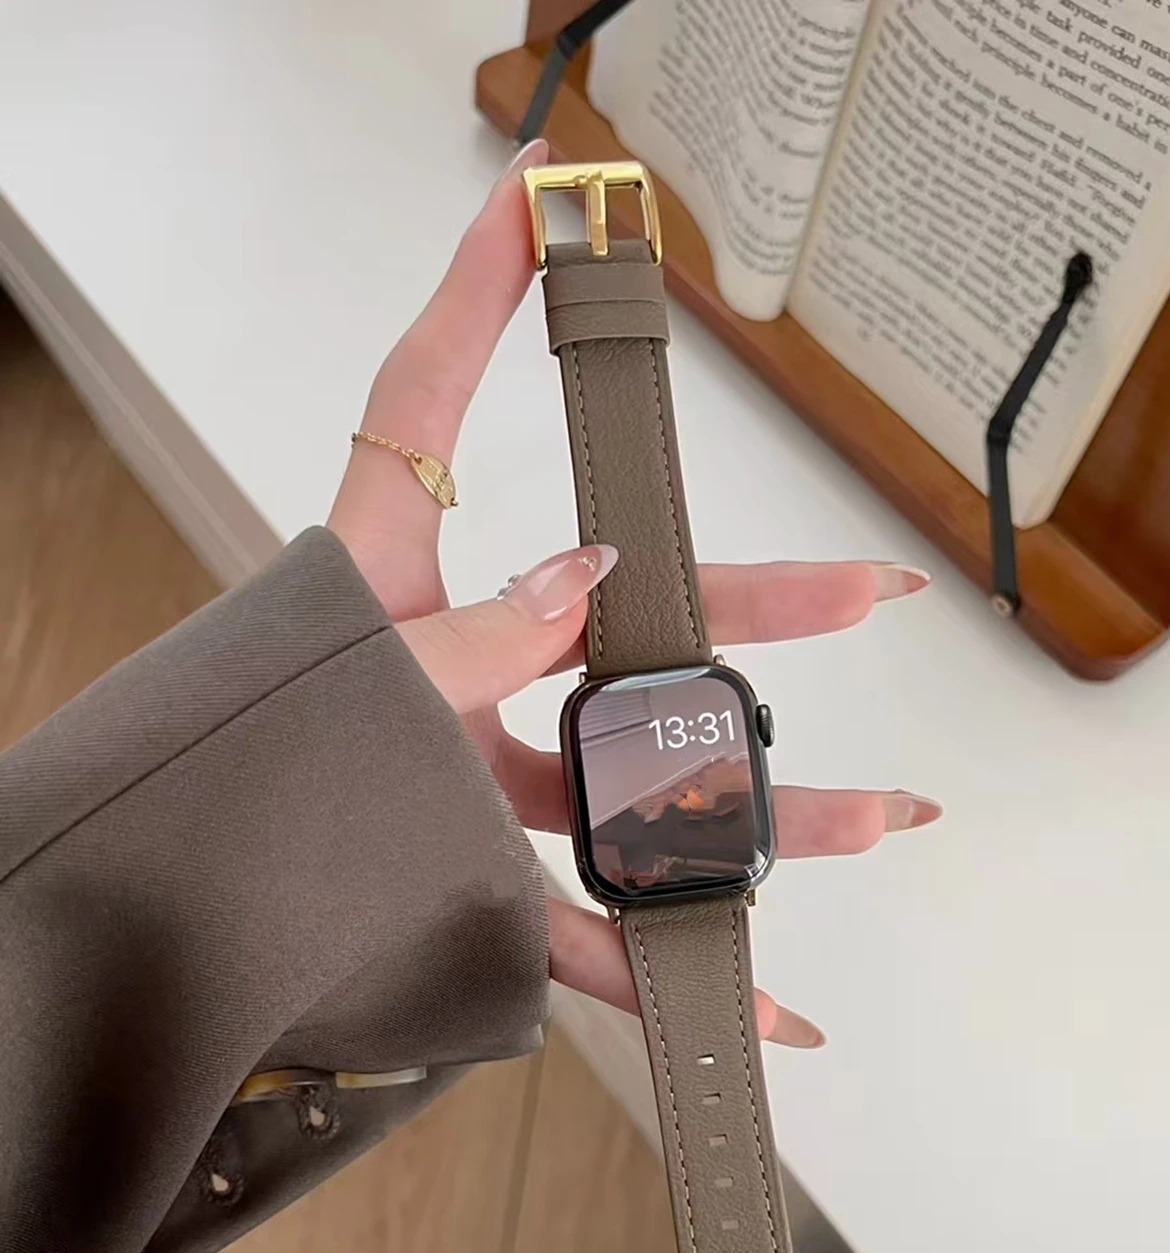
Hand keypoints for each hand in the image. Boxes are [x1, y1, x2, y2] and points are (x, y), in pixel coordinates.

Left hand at [328, 142, 939, 1044]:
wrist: (181, 920)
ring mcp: (481, 789)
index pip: (418, 406)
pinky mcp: (489, 889)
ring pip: (644, 796)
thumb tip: (595, 577)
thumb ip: (470, 634)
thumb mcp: (357, 680)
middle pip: (623, 626)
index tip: (541, 213)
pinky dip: (681, 974)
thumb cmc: (240, 782)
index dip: (468, 296)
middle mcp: (456, 677)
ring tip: (874, 816)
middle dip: (758, 612)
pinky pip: (600, 936)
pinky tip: (772, 1009)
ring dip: (767, 815)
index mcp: (389, 590)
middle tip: (870, 595)